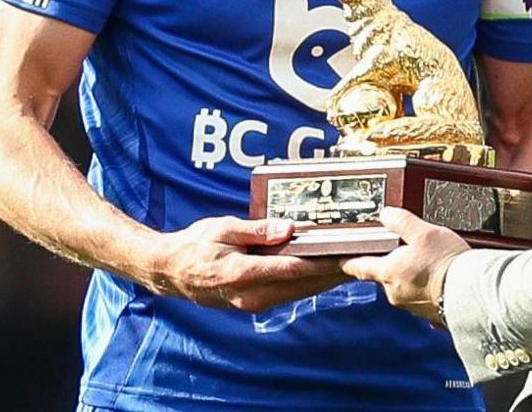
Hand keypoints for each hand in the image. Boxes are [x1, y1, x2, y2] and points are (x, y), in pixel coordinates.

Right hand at [143, 216, 346, 310]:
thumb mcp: (224, 228)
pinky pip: (288, 293)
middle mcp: (252, 295)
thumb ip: (257, 231)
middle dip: (333, 273)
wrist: (171, 272)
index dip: (323, 264)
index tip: (347, 255)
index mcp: (243, 274)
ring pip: (298, 292)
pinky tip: (323, 273)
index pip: (294, 270)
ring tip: (350, 266)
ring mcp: (253, 303)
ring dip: (324, 281)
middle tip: (360, 260)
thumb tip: (288, 229)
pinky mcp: (254, 303)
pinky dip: (308, 283)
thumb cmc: (195, 245)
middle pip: (303, 285)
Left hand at [341, 207, 469, 324]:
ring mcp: (411, 306)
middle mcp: (395, 293)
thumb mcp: (423, 232)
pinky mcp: (429, 314)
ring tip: (431, 263)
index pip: (358, 266)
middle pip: (384, 275)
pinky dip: (427, 288)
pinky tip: (442, 278)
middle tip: (407, 250)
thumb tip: (385, 214)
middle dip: (393, 264)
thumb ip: (401, 222)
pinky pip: (422, 297)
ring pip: (404, 286)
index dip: (349, 261)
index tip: (342, 260)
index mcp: (387, 272)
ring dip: (412, 276)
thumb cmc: (447, 263)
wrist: (472, 293)